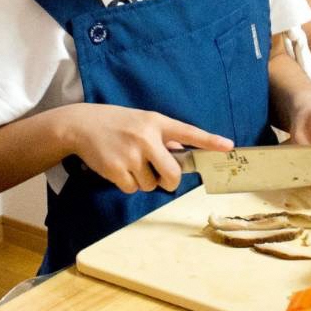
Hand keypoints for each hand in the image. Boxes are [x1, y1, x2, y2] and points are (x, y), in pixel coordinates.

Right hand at [62, 104, 232, 193]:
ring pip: (151, 185)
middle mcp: (146, 138)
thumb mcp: (142, 121)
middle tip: (161, 177)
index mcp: (156, 122)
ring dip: (144, 181)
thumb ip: (163, 136)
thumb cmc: (117, 123)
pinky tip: (118, 169)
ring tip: (129, 163)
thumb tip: (182, 151)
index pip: (189, 132)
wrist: (81, 125)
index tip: (229, 147)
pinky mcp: (116, 169)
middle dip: (169, 181)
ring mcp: (131, 154)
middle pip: (172, 174)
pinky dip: (127, 184)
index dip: (210, 141)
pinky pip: (132, 189)